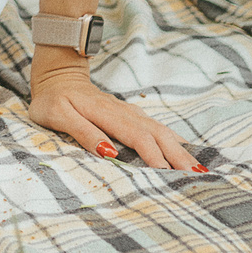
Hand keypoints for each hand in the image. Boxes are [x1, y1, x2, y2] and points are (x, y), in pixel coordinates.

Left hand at [29, 62, 205, 172]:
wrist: (57, 76)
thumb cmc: (53, 99)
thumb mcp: (57, 115)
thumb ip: (82, 131)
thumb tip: (108, 152)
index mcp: (107, 113)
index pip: (137, 136)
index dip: (153, 155)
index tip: (166, 174)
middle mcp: (124, 112)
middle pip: (157, 134)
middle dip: (177, 155)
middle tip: (196, 176)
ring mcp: (130, 112)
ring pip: (161, 130)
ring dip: (180, 149)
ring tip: (199, 168)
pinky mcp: (131, 115)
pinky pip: (156, 128)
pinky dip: (173, 140)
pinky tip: (185, 150)